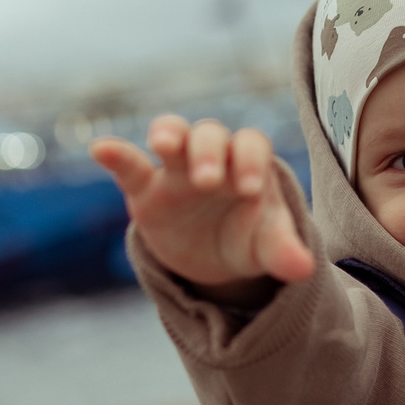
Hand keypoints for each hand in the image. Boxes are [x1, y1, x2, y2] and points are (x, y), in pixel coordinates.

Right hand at [91, 116, 315, 299]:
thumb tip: (304, 270)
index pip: (251, 145)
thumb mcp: (267, 247)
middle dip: (209, 153)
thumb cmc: (248, 238)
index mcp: (248, 163)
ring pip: (172, 134)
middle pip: (211, 135)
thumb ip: (283, 251)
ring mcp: (176, 169)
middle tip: (209, 182)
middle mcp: (213, 156)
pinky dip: (115, 155)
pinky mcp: (145, 188)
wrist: (214, 258)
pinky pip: (130, 165)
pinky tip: (100, 148)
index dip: (251, 161)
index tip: (250, 190)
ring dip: (169, 134)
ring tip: (164, 145)